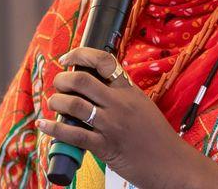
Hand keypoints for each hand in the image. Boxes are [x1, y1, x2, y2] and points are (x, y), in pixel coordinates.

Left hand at [37, 48, 217, 188]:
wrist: (172, 164)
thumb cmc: (157, 136)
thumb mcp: (143, 105)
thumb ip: (122, 93)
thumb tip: (95, 84)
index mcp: (130, 90)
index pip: (104, 61)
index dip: (81, 54)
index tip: (68, 58)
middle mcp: (120, 104)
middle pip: (81, 80)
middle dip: (62, 79)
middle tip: (58, 84)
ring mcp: (112, 125)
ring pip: (74, 105)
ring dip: (56, 101)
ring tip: (53, 103)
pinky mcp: (105, 147)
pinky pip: (73, 134)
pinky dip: (54, 128)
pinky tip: (46, 125)